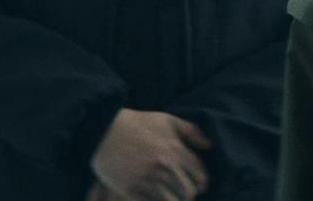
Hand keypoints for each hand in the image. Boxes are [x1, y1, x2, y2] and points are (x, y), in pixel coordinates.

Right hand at [90, 108, 212, 200]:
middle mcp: (164, 167)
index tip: (197, 184)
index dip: (201, 182)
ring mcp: (147, 180)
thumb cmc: (137, 123)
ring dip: (173, 200)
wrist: (102, 129)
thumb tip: (209, 145)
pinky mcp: (131, 190)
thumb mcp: (167, 120)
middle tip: (183, 191)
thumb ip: (191, 131)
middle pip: (189, 193)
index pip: (200, 175)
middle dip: (188, 193)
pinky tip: (153, 197)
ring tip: (169, 195)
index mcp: (175, 150)